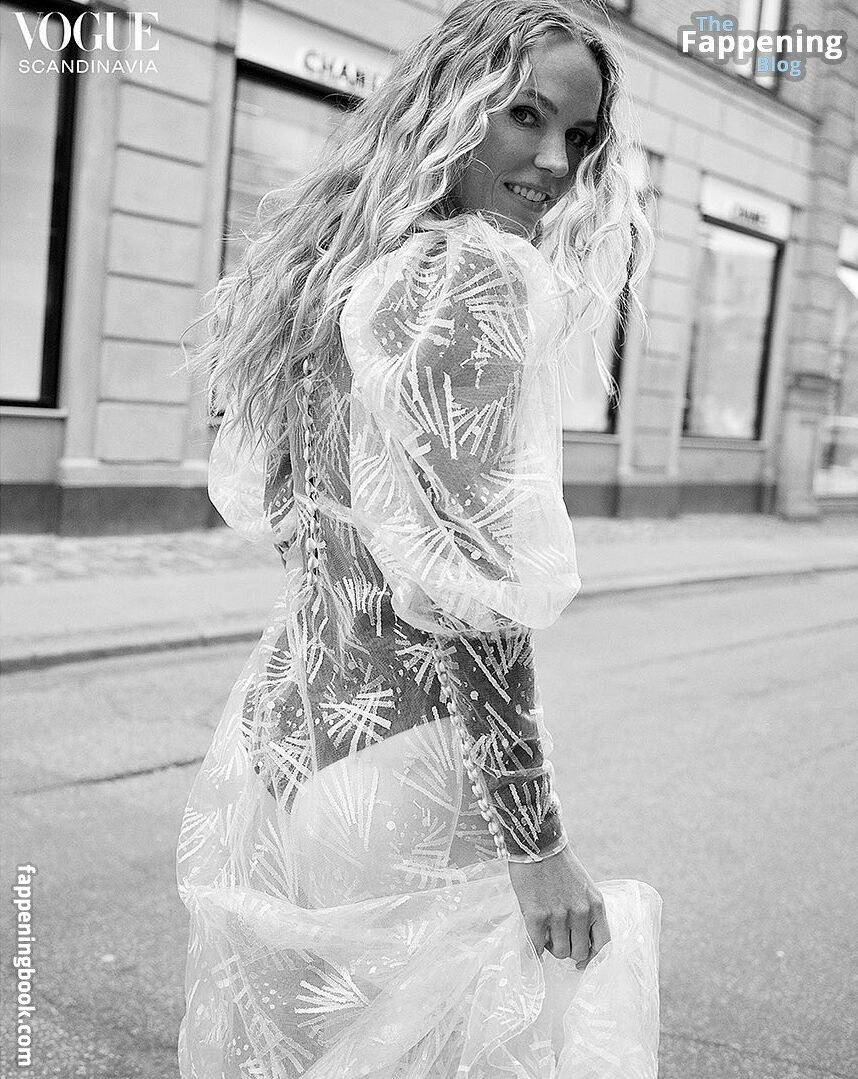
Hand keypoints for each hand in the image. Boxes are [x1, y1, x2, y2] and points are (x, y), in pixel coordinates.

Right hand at [508, 844, 609, 967]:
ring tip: (545, 935)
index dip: (593, 959)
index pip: (604, 945)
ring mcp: (558, 915)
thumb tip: (578, 939)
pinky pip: (537, 946)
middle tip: (558, 940)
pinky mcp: (536, 915)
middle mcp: (580, 913)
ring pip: (559, 952)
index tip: (581, 962)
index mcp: (596, 905)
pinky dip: (535, 949)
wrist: (536, 843)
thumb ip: (585, 911)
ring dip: (551, 948)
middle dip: (569, 951)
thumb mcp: (583, 887)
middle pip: (579, 953)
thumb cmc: (559, 864)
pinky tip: (533, 943)